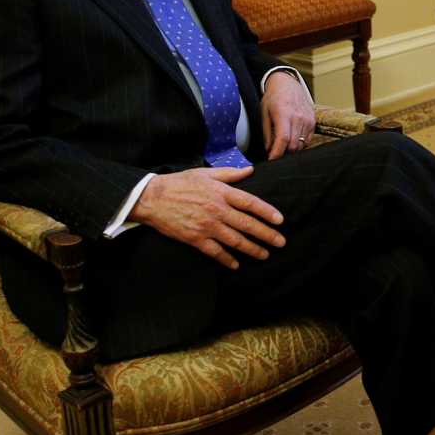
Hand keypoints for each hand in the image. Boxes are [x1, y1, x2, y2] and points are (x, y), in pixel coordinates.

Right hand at [129, 166, 284, 269]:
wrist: (153, 198)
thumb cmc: (179, 183)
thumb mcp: (205, 173)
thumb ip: (230, 174)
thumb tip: (250, 171)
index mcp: (221, 193)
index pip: (250, 203)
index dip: (267, 212)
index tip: (280, 220)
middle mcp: (217, 210)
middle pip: (247, 225)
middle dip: (266, 235)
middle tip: (281, 242)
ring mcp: (207, 226)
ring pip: (235, 241)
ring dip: (252, 249)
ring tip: (265, 254)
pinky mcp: (195, 239)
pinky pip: (215, 252)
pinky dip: (227, 259)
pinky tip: (236, 264)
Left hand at [261, 70, 315, 160]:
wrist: (288, 83)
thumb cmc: (274, 97)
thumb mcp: (264, 113)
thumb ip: (267, 133)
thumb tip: (269, 149)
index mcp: (284, 114)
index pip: (283, 139)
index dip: (277, 153)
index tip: (271, 160)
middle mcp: (298, 117)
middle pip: (293, 145)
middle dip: (283, 153)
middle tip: (275, 154)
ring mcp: (307, 119)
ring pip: (301, 145)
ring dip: (292, 149)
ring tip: (283, 145)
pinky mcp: (313, 121)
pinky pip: (307, 140)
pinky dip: (299, 144)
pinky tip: (292, 139)